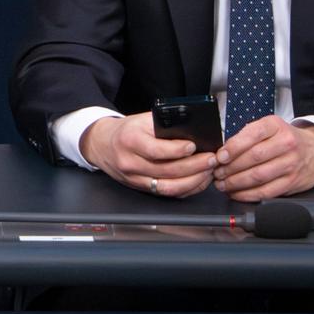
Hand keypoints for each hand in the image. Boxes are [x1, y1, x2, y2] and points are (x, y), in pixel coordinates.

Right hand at [79, 112, 218, 197]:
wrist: (102, 144)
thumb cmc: (126, 131)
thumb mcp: (142, 120)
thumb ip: (165, 124)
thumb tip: (194, 130)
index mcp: (130, 141)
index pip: (156, 150)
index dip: (178, 150)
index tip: (194, 146)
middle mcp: (130, 162)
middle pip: (167, 171)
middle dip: (195, 166)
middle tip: (211, 159)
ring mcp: (135, 178)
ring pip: (169, 187)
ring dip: (193, 181)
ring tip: (208, 171)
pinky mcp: (141, 188)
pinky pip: (167, 193)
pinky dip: (186, 189)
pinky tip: (198, 181)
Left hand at [213, 115, 313, 201]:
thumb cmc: (285, 139)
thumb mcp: (268, 128)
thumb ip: (246, 136)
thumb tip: (222, 153)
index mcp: (275, 126)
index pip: (252, 135)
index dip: (233, 148)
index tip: (219, 157)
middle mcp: (286, 144)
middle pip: (253, 158)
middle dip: (230, 168)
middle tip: (217, 173)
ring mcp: (291, 164)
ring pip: (258, 176)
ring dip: (236, 183)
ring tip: (223, 184)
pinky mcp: (292, 182)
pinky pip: (267, 191)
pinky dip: (248, 194)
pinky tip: (237, 193)